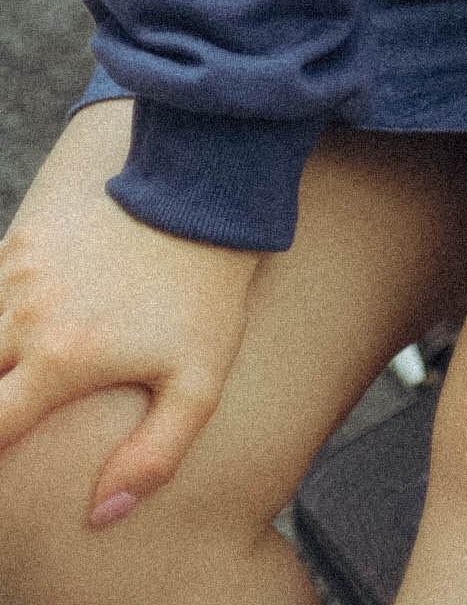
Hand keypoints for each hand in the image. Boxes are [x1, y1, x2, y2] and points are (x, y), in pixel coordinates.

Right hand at [0, 139, 260, 528]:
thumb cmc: (206, 293)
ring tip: (25, 371)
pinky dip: (2, 314)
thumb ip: (154, 456)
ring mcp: (20, 273)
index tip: (11, 458)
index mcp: (60, 362)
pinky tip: (29, 324)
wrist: (202, 191)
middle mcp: (26, 318)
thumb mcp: (198, 382)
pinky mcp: (24, 239)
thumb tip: (102, 515)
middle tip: (20, 402)